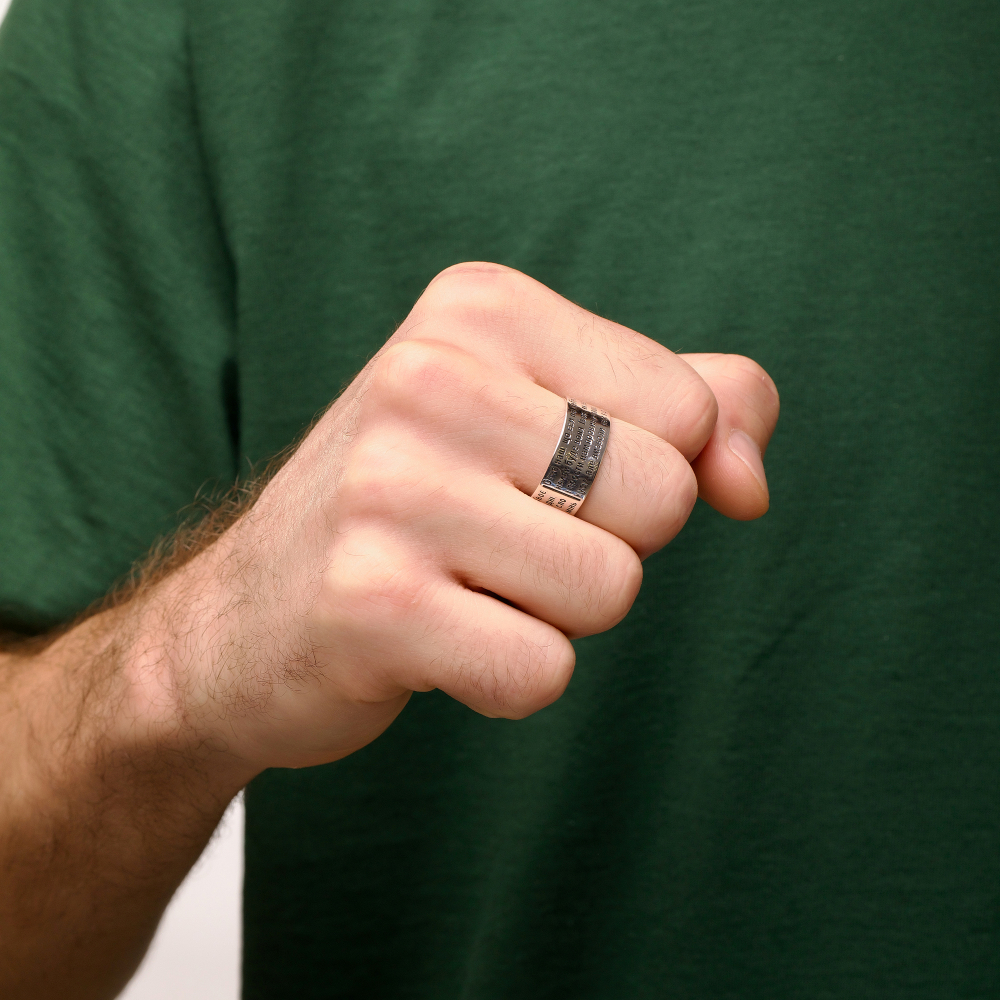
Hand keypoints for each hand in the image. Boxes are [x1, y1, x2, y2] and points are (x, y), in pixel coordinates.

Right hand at [146, 264, 778, 774]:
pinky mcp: (368, 605)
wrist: (243, 617)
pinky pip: (541, 673)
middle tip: (500, 540)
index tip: (551, 480)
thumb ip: (694, 411)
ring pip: (611, 591)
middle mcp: (426, 379)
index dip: (647, 471)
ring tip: (462, 587)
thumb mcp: (552, 414)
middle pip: (662, 498)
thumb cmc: (422, 506)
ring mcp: (388, 491)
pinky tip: (432, 643)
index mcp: (479, 309)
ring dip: (556, 615)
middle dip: (608, 545)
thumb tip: (751, 483)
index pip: (689, 410)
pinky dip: (507, 680)